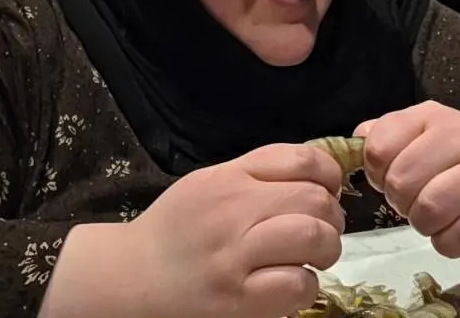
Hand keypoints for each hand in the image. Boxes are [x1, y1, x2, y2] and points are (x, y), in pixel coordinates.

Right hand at [49, 143, 345, 317]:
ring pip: (313, 237)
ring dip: (325, 250)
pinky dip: (307, 286)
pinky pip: (298, 284)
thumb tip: (316, 177)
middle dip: (332, 217)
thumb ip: (255, 175)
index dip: (328, 176)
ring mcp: (235, 256)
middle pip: (315, 199)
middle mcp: (232, 211)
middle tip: (321, 233)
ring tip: (312, 259)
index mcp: (228, 178)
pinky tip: (292, 286)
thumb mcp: (207, 186)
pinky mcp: (238, 300)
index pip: (302, 159)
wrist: (128, 280)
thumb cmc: (173, 233)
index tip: (325, 193)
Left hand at [356, 100, 459, 257]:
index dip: (376, 173)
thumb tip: (355, 146)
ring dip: (423, 224)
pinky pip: (459, 238)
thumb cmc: (448, 161)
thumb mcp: (414, 136)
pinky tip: (454, 229)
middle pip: (402, 181)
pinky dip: (448, 242)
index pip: (379, 148)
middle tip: (413, 201)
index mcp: (431, 116)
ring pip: (431, 209)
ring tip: (432, 216)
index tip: (390, 177)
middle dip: (400, 201)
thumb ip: (379, 138)